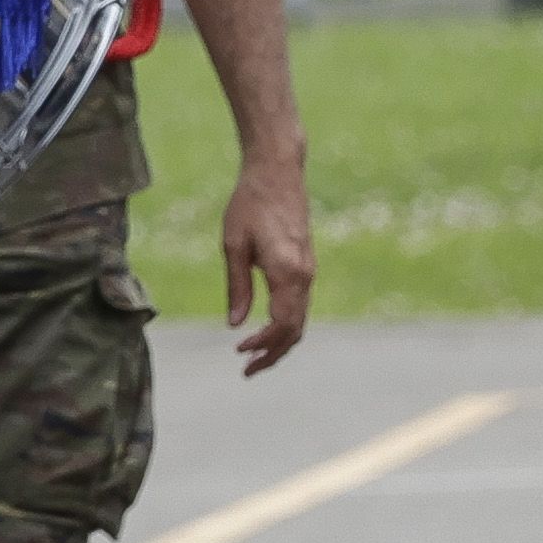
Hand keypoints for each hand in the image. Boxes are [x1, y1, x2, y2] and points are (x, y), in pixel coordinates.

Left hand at [216, 154, 313, 371]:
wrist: (278, 171)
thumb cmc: (251, 203)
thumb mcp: (234, 245)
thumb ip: (237, 287)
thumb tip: (235, 325)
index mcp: (287, 272)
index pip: (281, 325)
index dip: (263, 345)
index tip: (240, 352)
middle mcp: (304, 276)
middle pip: (295, 330)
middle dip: (273, 354)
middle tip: (247, 371)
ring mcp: (308, 271)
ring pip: (300, 320)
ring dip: (280, 343)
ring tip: (254, 357)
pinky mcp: (306, 265)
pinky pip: (300, 306)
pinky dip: (286, 325)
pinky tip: (266, 330)